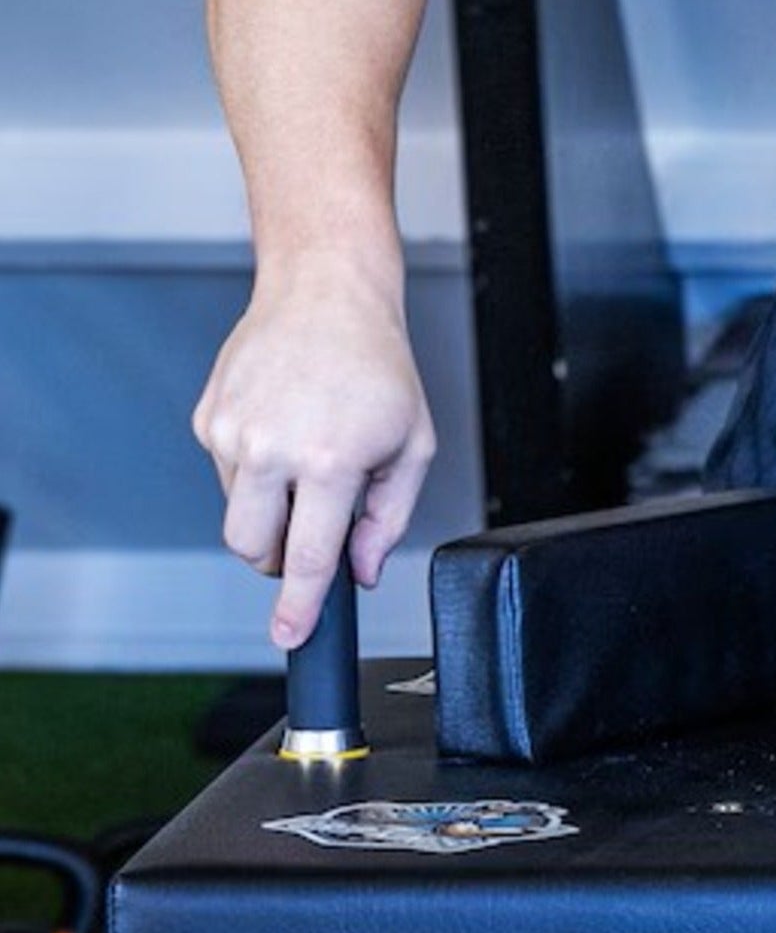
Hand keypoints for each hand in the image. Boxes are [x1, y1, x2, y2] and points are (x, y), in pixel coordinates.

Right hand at [192, 258, 435, 648]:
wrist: (325, 297)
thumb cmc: (377, 369)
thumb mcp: (411, 445)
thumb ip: (388, 518)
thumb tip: (360, 571)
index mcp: (329, 459)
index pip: (309, 554)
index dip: (300, 605)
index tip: (289, 635)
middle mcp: (271, 448)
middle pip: (251, 547)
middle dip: (277, 558)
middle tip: (311, 531)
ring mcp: (232, 432)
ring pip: (238, 511)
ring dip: (271, 504)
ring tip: (309, 451)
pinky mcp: (208, 418)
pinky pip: (226, 472)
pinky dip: (254, 468)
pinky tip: (283, 425)